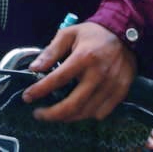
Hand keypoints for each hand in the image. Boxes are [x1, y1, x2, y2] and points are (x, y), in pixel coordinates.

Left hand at [22, 22, 136, 121]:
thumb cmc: (93, 34)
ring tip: (55, 114)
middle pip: (73, 104)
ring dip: (68, 117)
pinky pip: (102, 112)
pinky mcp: (121, 92)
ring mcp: (112, 85)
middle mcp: (99, 74)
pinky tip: (77, 110)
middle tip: (39, 114)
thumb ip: (51, 51)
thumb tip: (34, 68)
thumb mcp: (68, 34)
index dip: (40, 90)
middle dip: (52, 114)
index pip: (58, 79)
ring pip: (87, 112)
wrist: (125, 33)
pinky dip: (87, 115)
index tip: (27, 97)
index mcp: (84, 57)